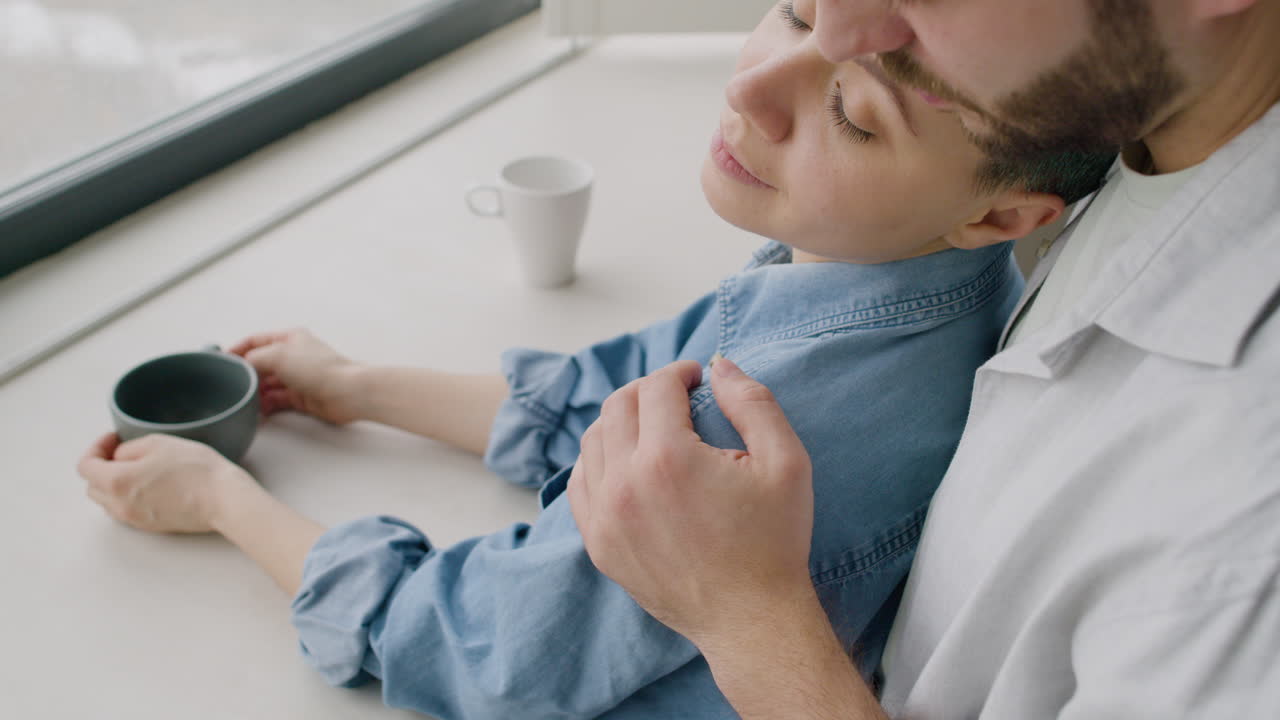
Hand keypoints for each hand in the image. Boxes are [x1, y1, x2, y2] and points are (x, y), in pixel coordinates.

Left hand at [78, 433, 252, 533]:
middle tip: (122, 453)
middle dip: (101, 467)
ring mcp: (135, 519)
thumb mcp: (158, 443)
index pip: (85, 466)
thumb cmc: (196, 469)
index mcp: (116, 482)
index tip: (113, 439)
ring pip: (107, 501)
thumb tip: (119, 458)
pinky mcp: (151, 527)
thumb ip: (128, 449)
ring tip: (137, 469)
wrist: (225, 500)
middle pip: (92, 486)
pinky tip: (150, 485)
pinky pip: (126, 510)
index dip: (96, 447)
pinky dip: (128, 496)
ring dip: (113, 484)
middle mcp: (119, 506)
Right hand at [229, 329, 360, 423]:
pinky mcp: (301, 398)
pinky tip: (257, 412)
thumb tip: (243, 365)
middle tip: (229, 386)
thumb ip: (254, 358)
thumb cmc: (317, 368)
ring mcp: (297, 378)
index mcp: (289, 338)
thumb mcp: (277, 355)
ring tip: (242, 401)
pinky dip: (266, 405)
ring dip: (254, 393)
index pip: (255, 341)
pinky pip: (277, 400)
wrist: (346, 392)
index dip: (237, 349)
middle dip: (245, 375)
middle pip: (260, 364)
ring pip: (268, 384)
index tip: (220, 362)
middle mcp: (292, 356)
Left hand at [568, 358, 816, 649]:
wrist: (751, 619)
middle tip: (675, 398)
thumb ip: (753, 402)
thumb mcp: (786, 462)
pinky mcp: (598, 545)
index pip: (656, 387)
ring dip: (621, 422)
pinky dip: (600, 461)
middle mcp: (625, 484)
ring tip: (654, 428)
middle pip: (617, 406)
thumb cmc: (774, 541)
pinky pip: (580, 483)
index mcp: (668, 458)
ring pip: (593, 440)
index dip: (678, 372)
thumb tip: (718, 365)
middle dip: (647, 391)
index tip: (696, 379)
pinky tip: (629, 465)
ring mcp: (604, 518)